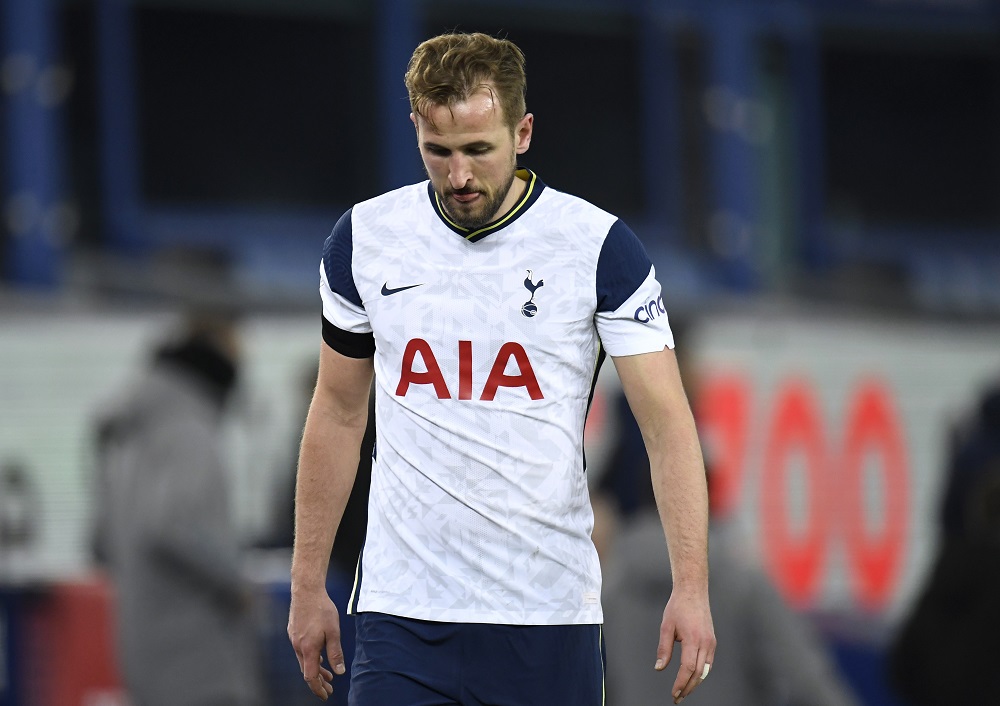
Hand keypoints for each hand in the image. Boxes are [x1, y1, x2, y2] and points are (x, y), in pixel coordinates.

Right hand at [288, 588, 345, 699]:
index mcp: (308, 649)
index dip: (318, 688)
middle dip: (318, 682)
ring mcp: (294, 639)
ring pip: (304, 660)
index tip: (326, 695)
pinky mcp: (294, 632)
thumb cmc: (321, 609)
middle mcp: (298, 646)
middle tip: (330, 688)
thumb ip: (335, 653)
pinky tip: (319, 655)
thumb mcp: (334, 631)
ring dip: (316, 669)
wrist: (306, 590)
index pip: (311, 677)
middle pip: (307, 671)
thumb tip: (339, 671)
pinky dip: (311, 658)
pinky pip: (302, 651)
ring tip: (328, 675)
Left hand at [654, 589, 715, 703]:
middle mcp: (705, 643)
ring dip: (695, 683)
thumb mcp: (666, 627)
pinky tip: (692, 678)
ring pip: (706, 671)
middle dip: (688, 688)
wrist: (693, 591)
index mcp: (692, 639)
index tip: (674, 693)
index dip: (681, 683)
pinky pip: (708, 663)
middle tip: (678, 697)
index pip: (688, 668)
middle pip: (699, 674)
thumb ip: (664, 649)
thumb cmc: (678, 607)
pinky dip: (701, 673)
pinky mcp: (712, 641)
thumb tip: (659, 668)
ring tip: (684, 691)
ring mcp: (711, 642)